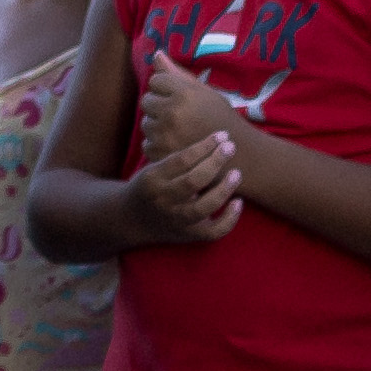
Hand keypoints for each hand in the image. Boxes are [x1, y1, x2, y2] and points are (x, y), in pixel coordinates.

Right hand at [125, 110, 244, 245]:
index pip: (181, 159)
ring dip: (224, 189)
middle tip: (231, 147)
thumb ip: (176, 155)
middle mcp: (163, 200)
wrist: (131, 219)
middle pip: (193, 181)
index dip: (204, 145)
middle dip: (215, 162)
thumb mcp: (152, 167)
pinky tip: (238, 203)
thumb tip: (210, 135)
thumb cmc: (149, 185)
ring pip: (203, 207)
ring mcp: (176, 219)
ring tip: (237, 173)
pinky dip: (228, 219)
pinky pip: (212, 232)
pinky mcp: (188, 235)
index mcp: (153, 178)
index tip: (221, 135)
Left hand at [138, 57, 239, 166]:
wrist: (238, 154)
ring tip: (179, 130)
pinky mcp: (162, 155)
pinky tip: (175, 145)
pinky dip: (158, 145)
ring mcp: (165, 136)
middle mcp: (172, 113)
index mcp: (184, 94)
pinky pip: (147, 144)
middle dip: (159, 105)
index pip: (156, 80)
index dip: (167, 88)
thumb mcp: (205, 92)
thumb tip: (157, 53)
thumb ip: (178, 73)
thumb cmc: (222, 119)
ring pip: (146, 123)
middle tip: (178, 114)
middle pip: (147, 101)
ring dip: (158, 125)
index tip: (180, 98)